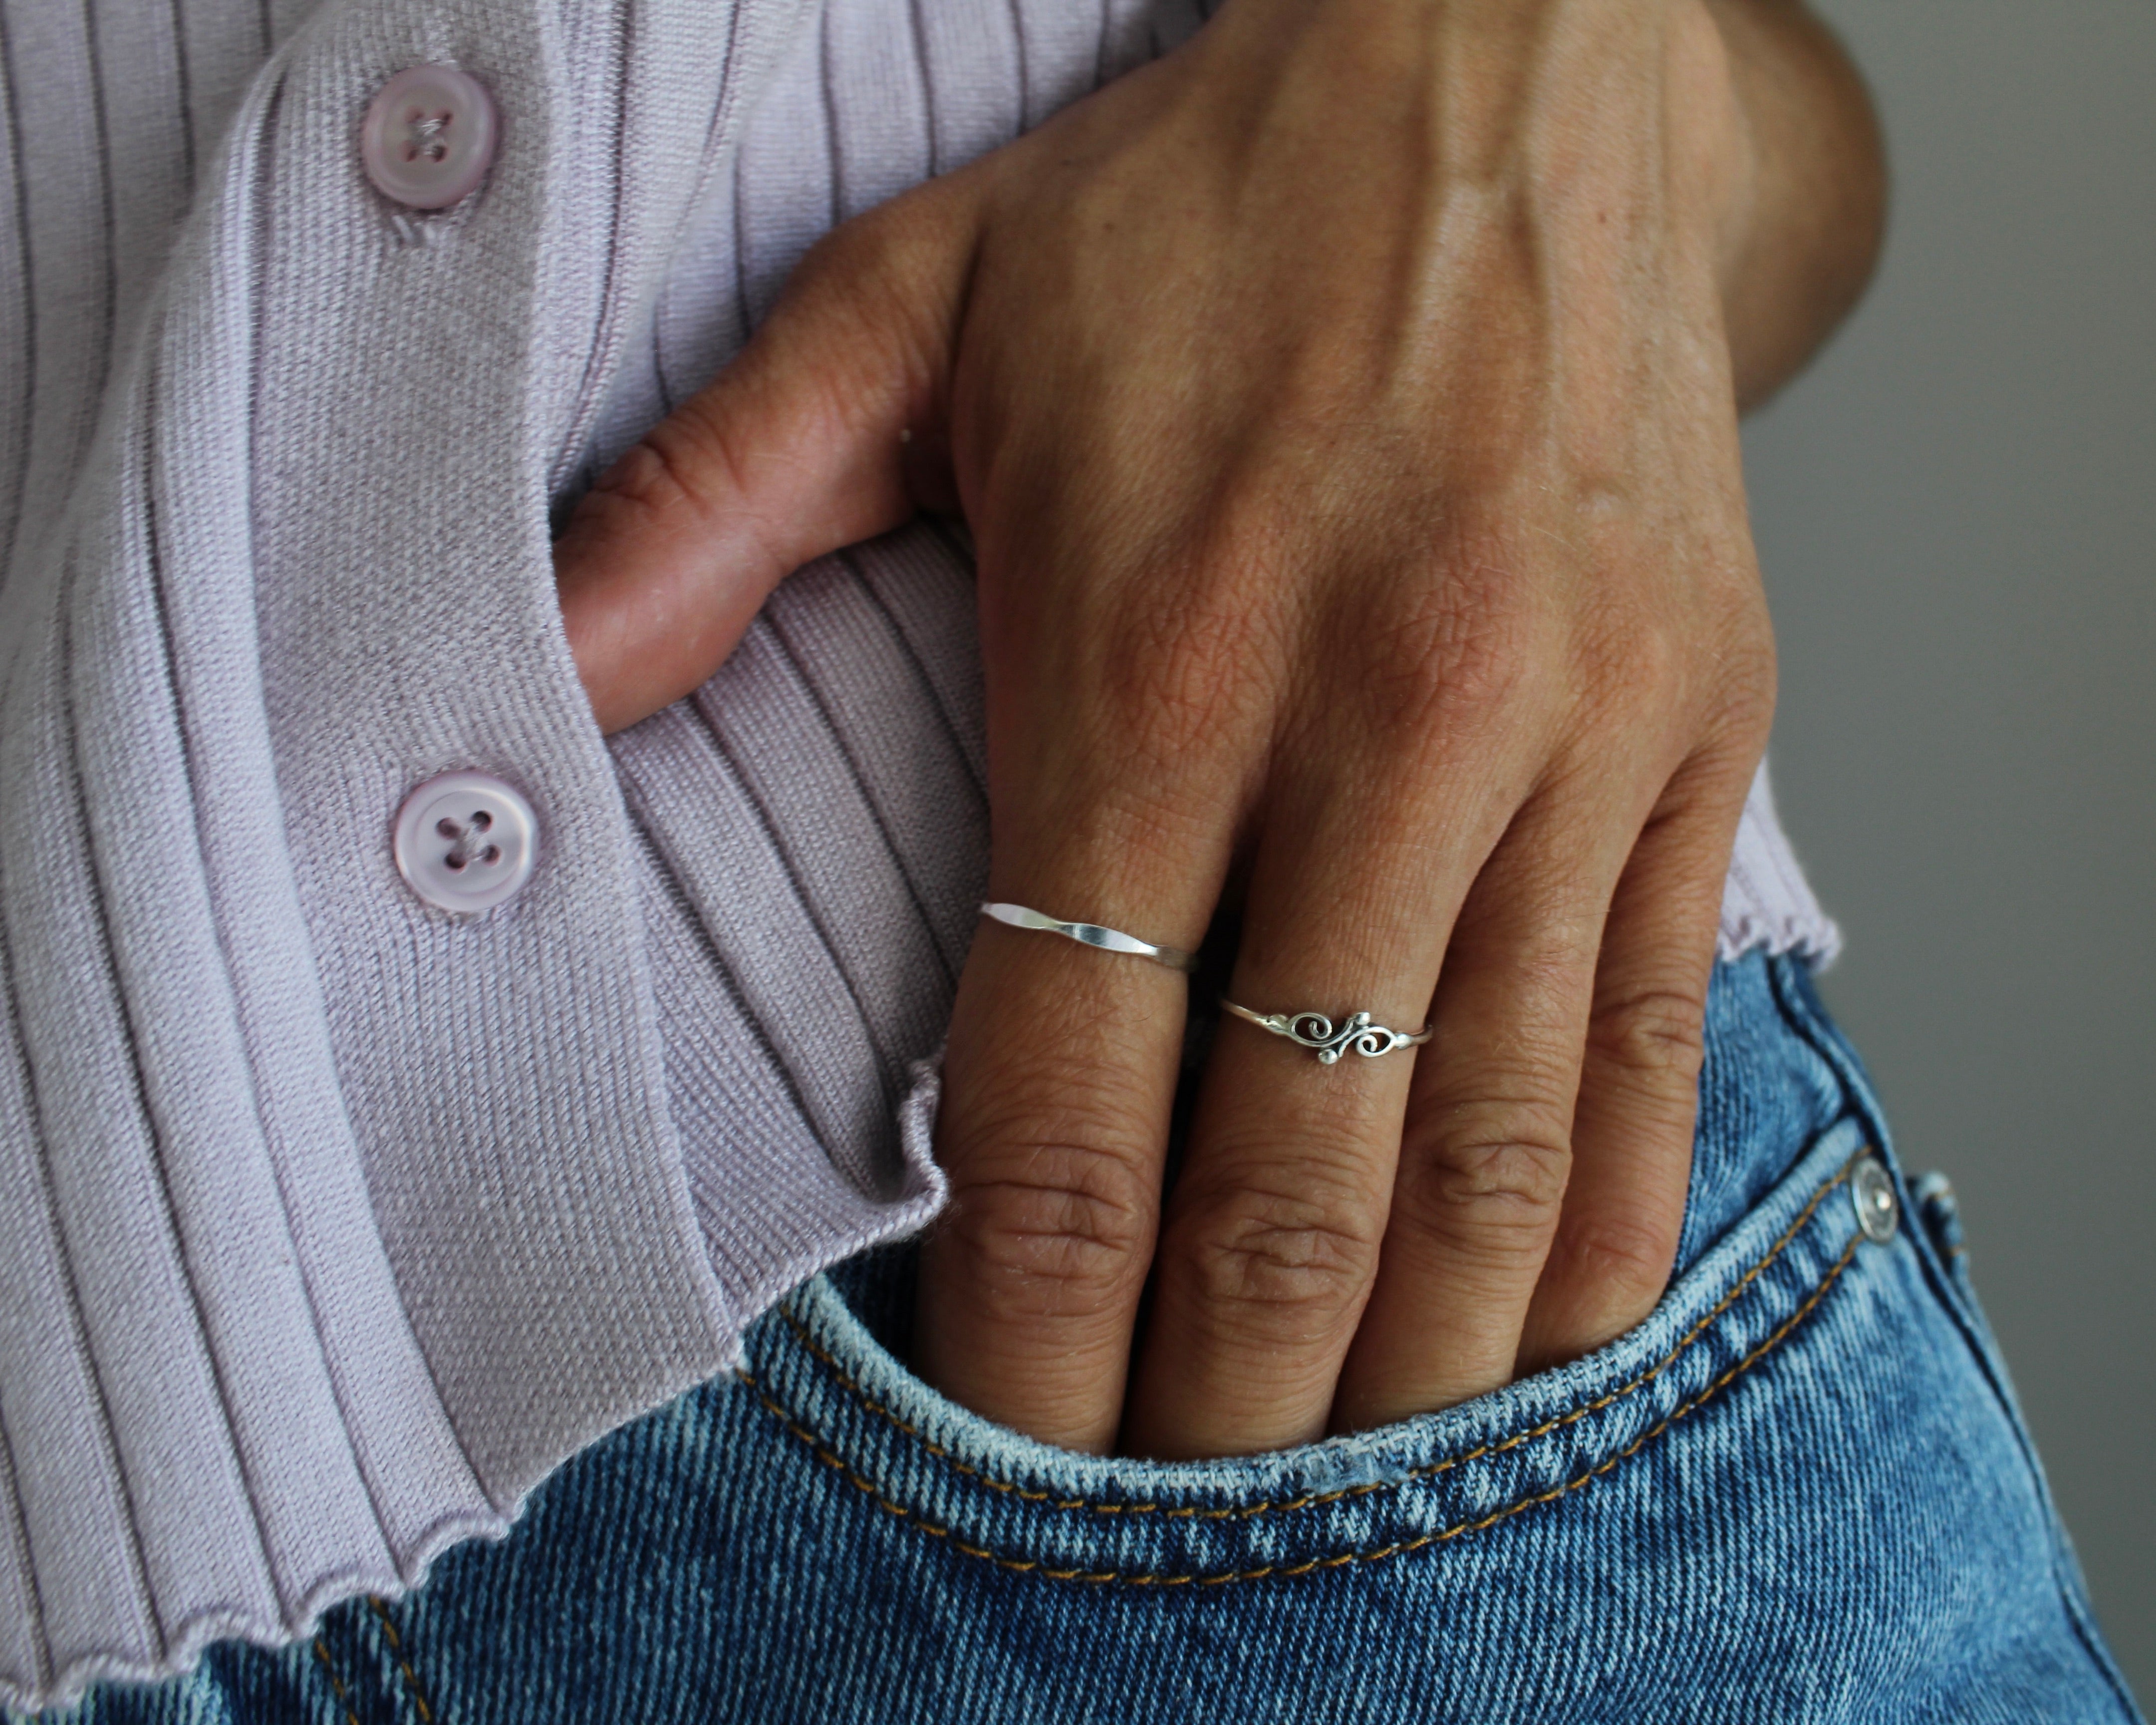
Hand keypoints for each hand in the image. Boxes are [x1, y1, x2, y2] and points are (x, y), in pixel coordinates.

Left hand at [556, 0, 1880, 1457]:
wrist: (1507, 70)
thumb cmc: (1200, 211)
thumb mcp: (915, 306)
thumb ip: (717, 499)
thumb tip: (547, 662)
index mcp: (1158, 657)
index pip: (1075, 1092)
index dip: (1032, 1319)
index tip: (1015, 1427)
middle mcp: (1387, 725)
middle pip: (1297, 1177)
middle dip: (1220, 1388)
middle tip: (1165, 1482)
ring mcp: (1575, 740)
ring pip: (1499, 1153)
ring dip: (1409, 1356)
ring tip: (1331, 1450)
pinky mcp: (1704, 730)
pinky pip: (1664, 1042)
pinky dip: (1599, 1225)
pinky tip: (1532, 1325)